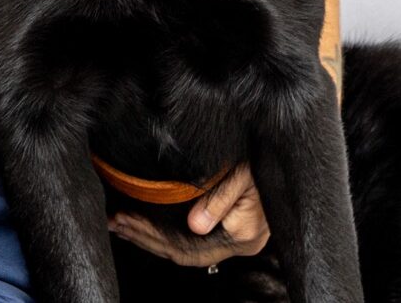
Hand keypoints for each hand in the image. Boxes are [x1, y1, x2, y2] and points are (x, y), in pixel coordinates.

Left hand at [107, 162, 270, 266]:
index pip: (188, 248)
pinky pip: (190, 237)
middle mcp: (238, 242)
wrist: (286, 148)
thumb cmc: (265, 157)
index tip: (127, 220)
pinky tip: (146, 222)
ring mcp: (233, 237)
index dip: (154, 237)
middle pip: (183, 251)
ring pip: (184, 246)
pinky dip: (165, 229)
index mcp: (243, 235)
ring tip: (120, 225)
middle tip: (114, 223)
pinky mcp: (228, 225)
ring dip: (150, 236)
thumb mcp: (243, 174)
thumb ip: (220, 199)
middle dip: (145, 238)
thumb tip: (195, 224)